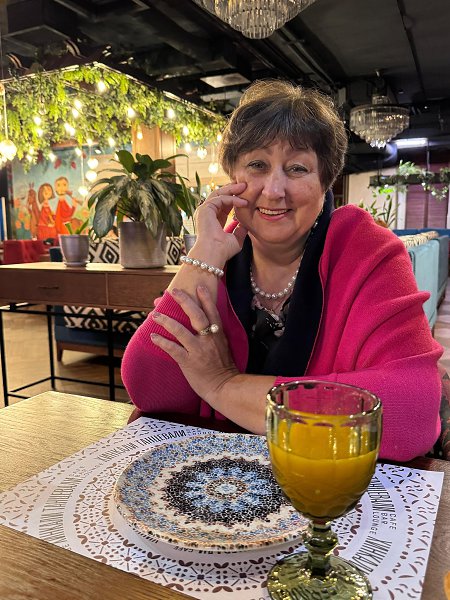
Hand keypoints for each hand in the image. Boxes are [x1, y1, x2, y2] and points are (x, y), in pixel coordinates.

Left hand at [150, 286, 238, 405]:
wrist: (225, 387)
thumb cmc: (224, 367)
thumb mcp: (223, 346)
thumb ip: (214, 335)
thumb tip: (204, 325)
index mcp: (218, 334)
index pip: (212, 312)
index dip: (206, 298)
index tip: (199, 286)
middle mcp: (209, 339)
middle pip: (196, 315)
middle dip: (184, 301)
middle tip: (173, 292)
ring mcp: (199, 350)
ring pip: (180, 330)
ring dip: (166, 321)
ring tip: (154, 315)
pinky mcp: (189, 362)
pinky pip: (173, 349)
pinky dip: (162, 342)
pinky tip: (153, 337)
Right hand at [193, 182, 248, 262]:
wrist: (213, 253)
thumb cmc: (223, 251)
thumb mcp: (235, 239)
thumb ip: (239, 231)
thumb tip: (246, 225)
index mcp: (213, 221)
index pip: (223, 205)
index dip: (234, 198)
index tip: (246, 195)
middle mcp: (207, 214)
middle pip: (220, 196)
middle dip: (232, 189)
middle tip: (245, 185)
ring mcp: (204, 211)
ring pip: (218, 194)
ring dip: (232, 189)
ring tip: (244, 187)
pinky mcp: (205, 209)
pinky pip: (220, 198)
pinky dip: (232, 198)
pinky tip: (243, 202)